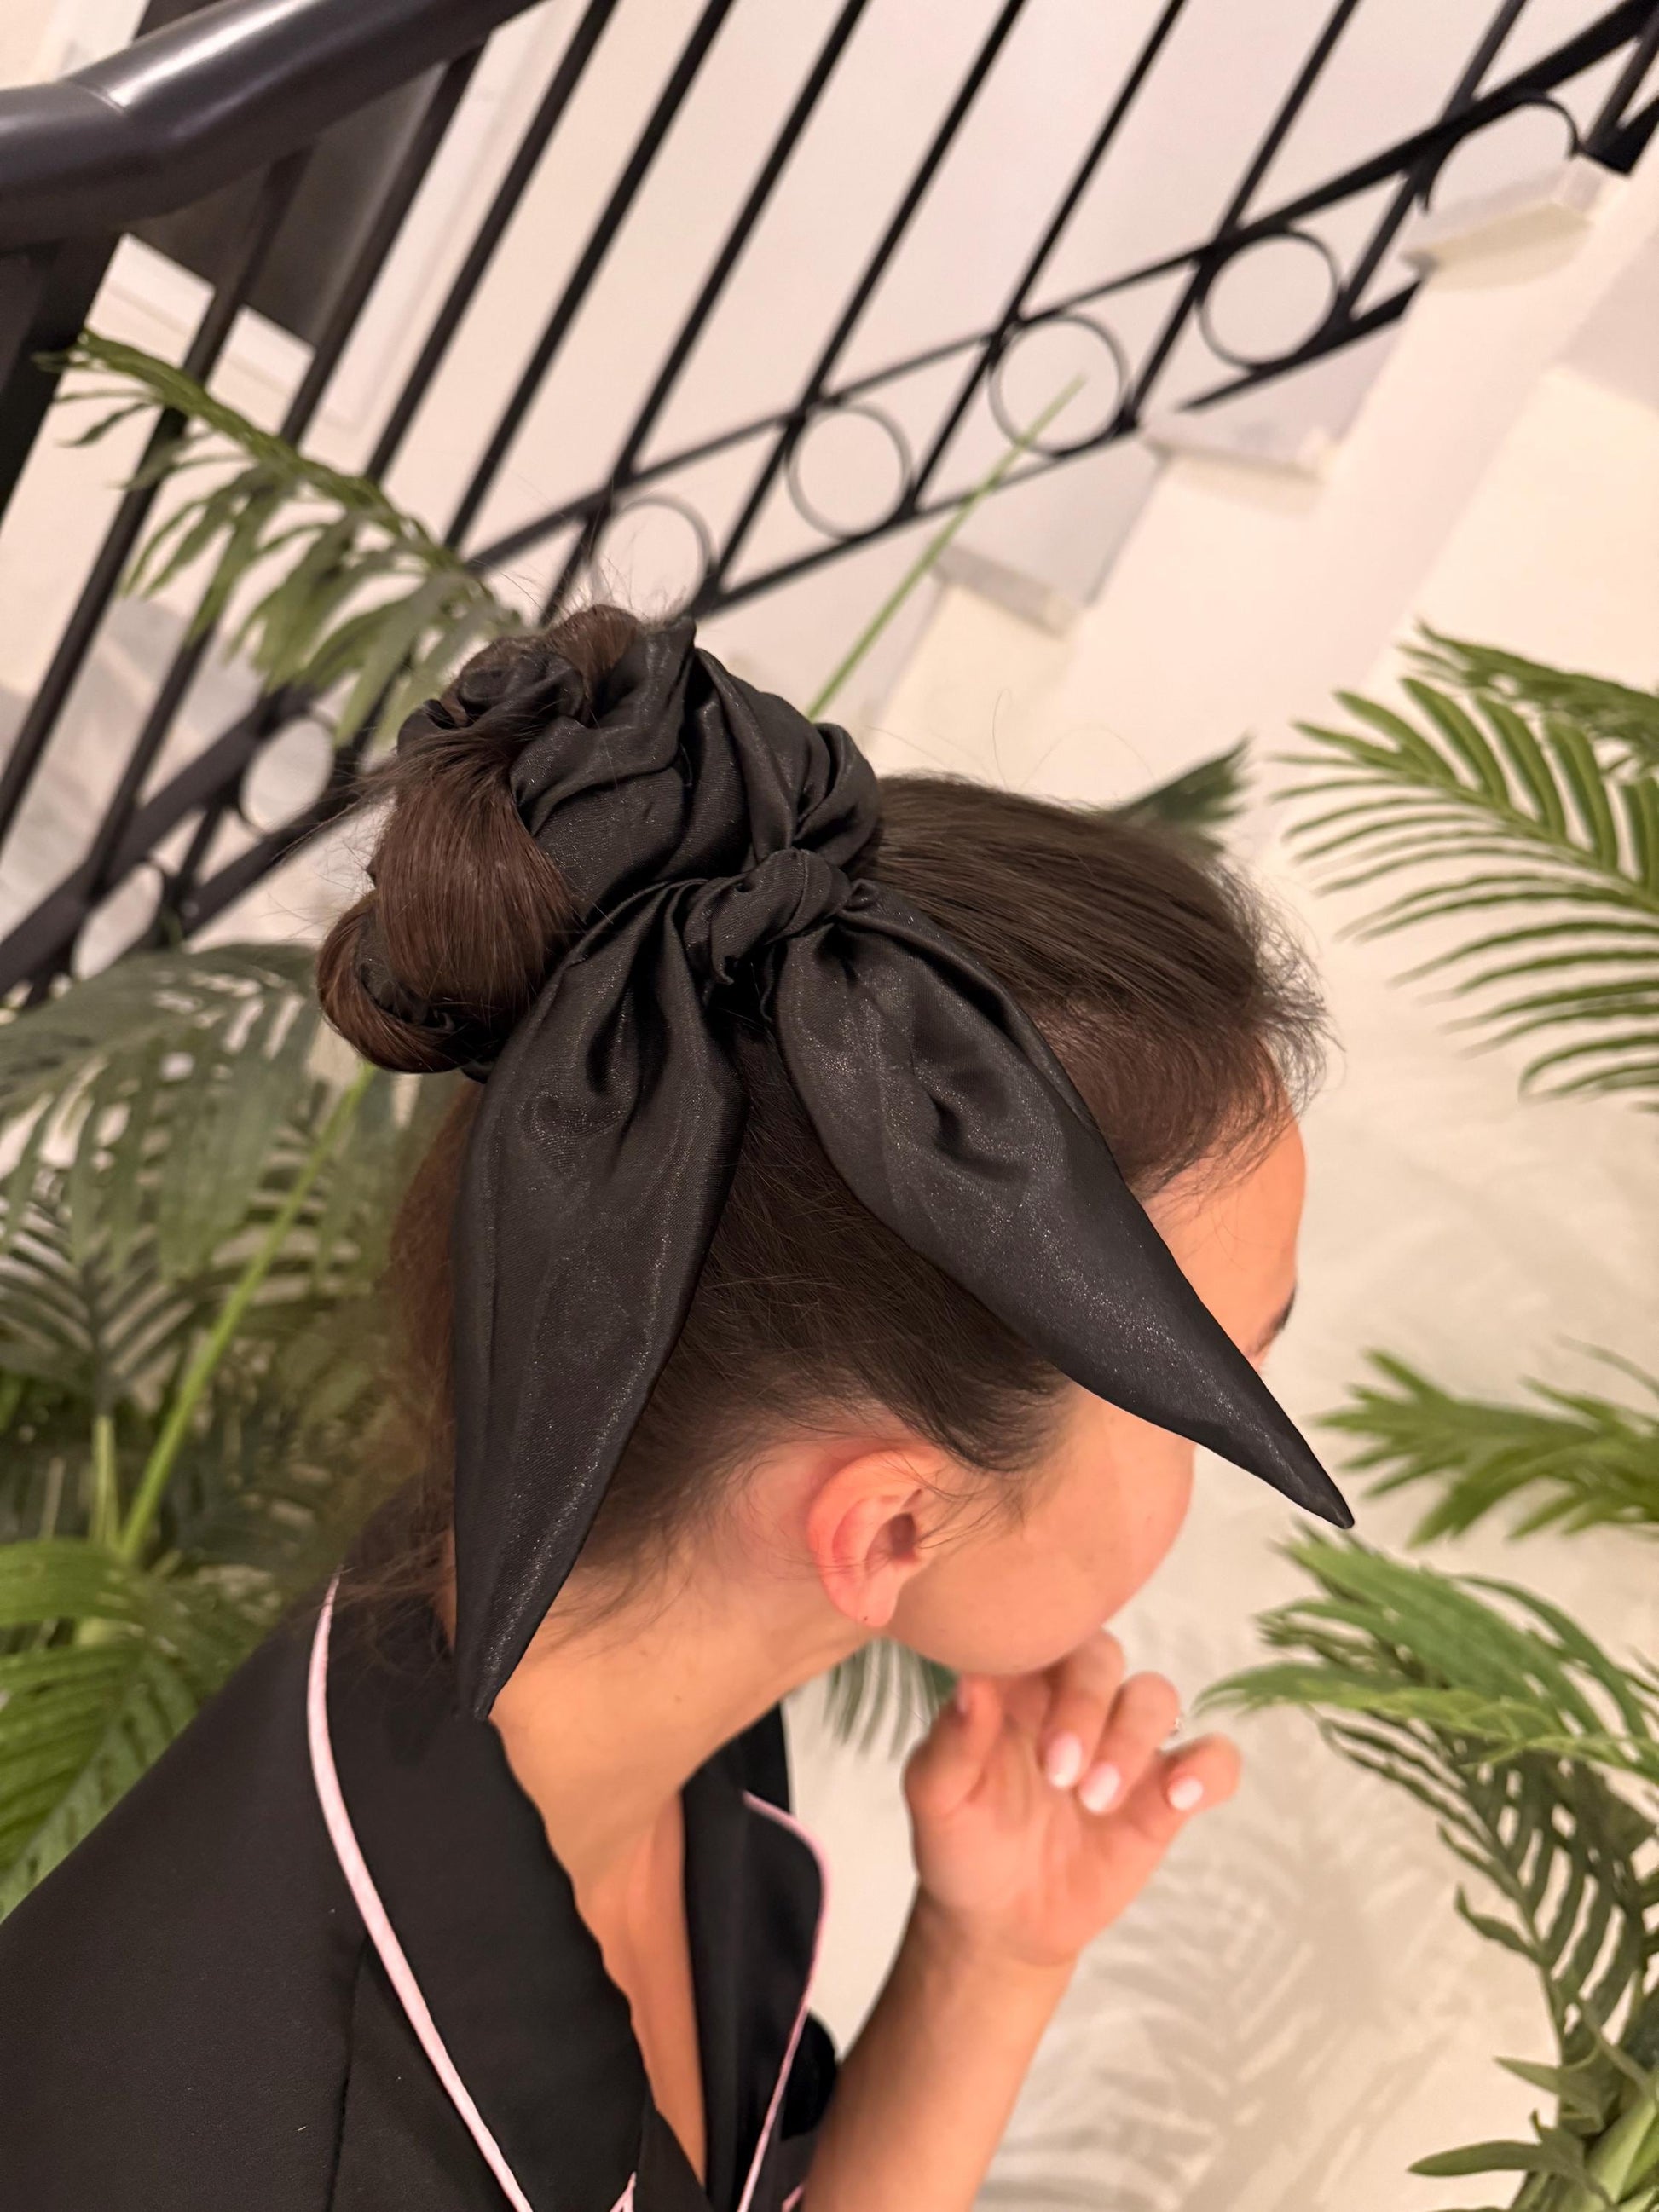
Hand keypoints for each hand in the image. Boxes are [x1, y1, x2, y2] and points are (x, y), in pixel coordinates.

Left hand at [903, 1633, 1240, 1972]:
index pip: (1044, 1634)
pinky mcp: (1165, 1793)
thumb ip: (952, 1742)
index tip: (1029, 1730)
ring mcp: (1126, 1744)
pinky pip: (1213, 1759)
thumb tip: (972, 1683)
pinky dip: (1208, 1767)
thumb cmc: (961, 1842)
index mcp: (1019, 1683)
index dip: (1041, 1666)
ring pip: (1156, 1697)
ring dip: (1133, 1739)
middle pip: (1104, 1658)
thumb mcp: (936, 1799)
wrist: (999, 1921)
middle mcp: (1076, 1701)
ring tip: (1095, 1801)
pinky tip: (1180, 1795)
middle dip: (1088, 1707)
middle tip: (1059, 1775)